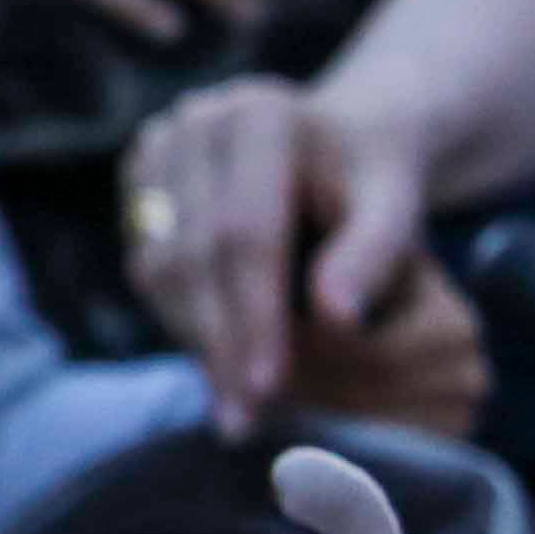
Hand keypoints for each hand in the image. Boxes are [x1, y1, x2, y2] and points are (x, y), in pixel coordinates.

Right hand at [126, 78, 437, 432]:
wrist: (342, 139)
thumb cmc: (376, 179)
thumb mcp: (397, 206)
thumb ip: (373, 255)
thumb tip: (337, 320)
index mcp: (260, 116)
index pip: (245, 233)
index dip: (254, 315)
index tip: (270, 388)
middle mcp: (193, 122)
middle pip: (194, 253)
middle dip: (220, 342)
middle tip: (245, 417)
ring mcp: (156, 148)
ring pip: (159, 266)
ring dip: (195, 338)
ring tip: (235, 399)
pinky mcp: (137, 179)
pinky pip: (146, 264)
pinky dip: (182, 319)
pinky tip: (218, 357)